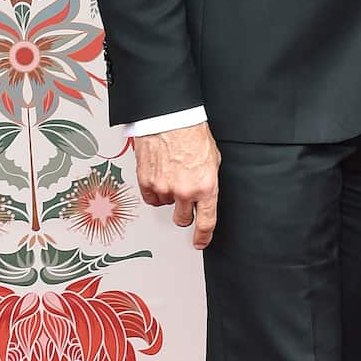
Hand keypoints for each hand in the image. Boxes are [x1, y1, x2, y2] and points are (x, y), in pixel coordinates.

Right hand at [132, 121, 220, 249]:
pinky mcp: (147, 182)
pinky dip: (154, 191)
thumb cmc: (192, 134)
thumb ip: (208, 181)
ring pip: (165, 205)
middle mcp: (184, 191)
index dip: (203, 236)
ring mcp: (164, 188)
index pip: (206, 222)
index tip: (200, 242)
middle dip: (184, 213)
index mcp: (206, 187)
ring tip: (172, 174)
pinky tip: (159, 175)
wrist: (170, 119)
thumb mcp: (213, 160)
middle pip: (182, 219)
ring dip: (169, 196)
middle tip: (184, 199)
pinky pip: (150, 198)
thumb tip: (205, 193)